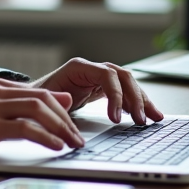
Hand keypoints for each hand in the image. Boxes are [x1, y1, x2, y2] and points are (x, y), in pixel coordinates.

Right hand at [0, 79, 85, 162]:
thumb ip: (10, 107)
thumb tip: (41, 106)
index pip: (39, 92)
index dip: (61, 108)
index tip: (72, 125)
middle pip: (43, 99)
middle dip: (66, 119)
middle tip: (78, 137)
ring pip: (39, 110)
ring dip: (61, 128)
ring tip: (72, 143)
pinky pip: (25, 129)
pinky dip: (46, 137)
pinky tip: (55, 147)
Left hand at [32, 58, 163, 125]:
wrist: (33, 98)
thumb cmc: (37, 98)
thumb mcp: (45, 99)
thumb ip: (55, 100)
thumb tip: (66, 102)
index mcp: (79, 67)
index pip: (107, 74)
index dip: (115, 95)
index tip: (116, 118)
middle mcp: (92, 69)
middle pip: (123, 77)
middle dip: (135, 98)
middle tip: (141, 120)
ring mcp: (99, 77)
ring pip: (128, 84)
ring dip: (142, 100)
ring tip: (154, 118)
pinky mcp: (102, 88)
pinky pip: (124, 92)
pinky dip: (136, 103)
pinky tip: (144, 114)